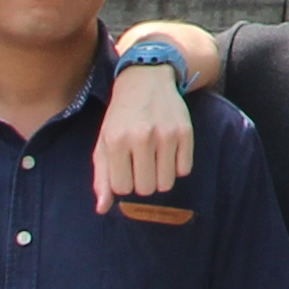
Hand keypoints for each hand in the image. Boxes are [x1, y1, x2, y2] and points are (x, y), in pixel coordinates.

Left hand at [97, 60, 197, 203]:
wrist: (146, 79)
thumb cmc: (120, 115)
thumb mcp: (104, 142)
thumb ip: (101, 177)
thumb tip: (102, 209)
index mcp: (116, 141)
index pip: (122, 188)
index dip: (123, 182)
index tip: (124, 169)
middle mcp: (142, 137)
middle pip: (146, 189)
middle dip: (142, 182)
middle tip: (140, 165)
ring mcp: (166, 134)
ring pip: (166, 183)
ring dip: (160, 178)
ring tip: (154, 160)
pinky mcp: (186, 132)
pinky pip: (184, 170)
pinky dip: (176, 166)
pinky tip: (168, 151)